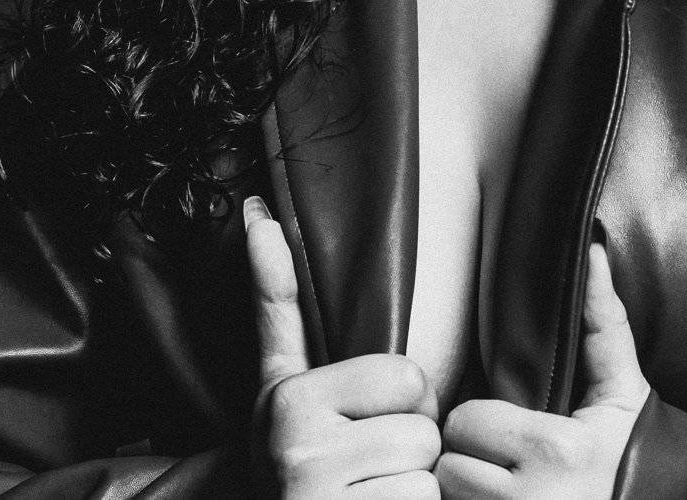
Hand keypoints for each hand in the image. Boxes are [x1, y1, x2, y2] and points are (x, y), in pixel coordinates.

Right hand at [244, 196, 441, 498]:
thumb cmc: (293, 454)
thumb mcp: (281, 380)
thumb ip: (278, 300)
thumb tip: (259, 214)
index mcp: (290, 401)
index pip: (409, 378)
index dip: (403, 402)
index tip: (364, 421)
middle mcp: (298, 455)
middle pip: (422, 430)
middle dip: (408, 449)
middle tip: (369, 464)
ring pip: (428, 476)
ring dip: (412, 489)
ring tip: (372, 492)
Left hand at [436, 241, 649, 498]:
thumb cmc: (639, 453)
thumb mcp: (624, 386)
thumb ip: (601, 319)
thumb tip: (591, 248)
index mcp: (555, 448)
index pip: (466, 422)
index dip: (476, 420)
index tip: (497, 422)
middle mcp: (532, 499)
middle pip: (451, 467)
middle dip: (466, 457)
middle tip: (493, 455)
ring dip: (465, 491)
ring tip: (493, 481)